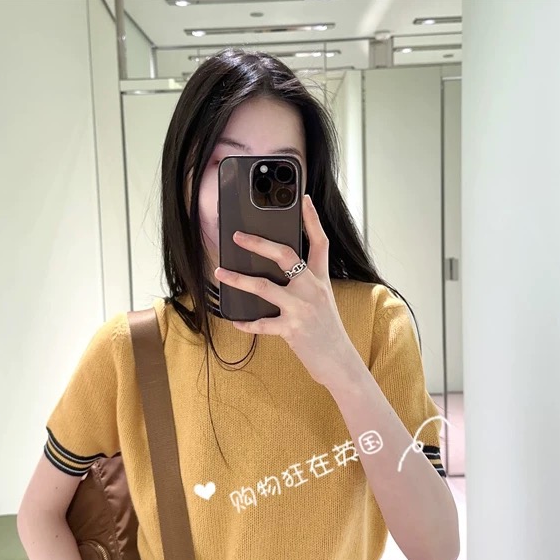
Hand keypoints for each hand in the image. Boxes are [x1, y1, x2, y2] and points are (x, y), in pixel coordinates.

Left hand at [214, 194, 356, 389]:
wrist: (339, 361)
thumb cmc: (327, 330)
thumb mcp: (323, 300)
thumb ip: (306, 283)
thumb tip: (280, 271)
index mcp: (320, 279)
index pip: (319, 242)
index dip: (312, 219)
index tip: (303, 199)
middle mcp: (311, 289)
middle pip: (285, 256)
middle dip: (259, 243)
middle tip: (238, 236)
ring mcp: (301, 308)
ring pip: (263, 286)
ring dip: (238, 279)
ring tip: (220, 272)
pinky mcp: (291, 329)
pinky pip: (261, 323)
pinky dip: (246, 322)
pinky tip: (235, 320)